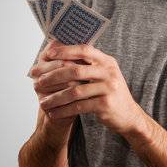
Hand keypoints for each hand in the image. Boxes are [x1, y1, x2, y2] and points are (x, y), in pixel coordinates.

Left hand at [29, 42, 145, 137]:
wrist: (129, 116)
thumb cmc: (110, 93)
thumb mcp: (104, 75)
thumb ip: (88, 65)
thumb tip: (62, 53)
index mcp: (107, 61)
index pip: (83, 50)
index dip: (64, 50)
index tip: (47, 54)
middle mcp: (109, 72)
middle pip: (75, 70)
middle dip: (53, 77)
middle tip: (37, 82)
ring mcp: (108, 89)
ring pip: (75, 91)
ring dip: (56, 98)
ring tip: (42, 103)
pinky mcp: (105, 105)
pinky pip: (79, 107)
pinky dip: (64, 111)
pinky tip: (53, 113)